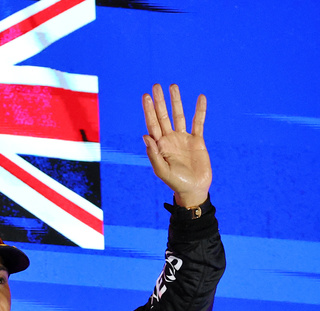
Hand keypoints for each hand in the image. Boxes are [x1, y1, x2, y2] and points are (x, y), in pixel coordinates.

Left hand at [142, 83, 210, 208]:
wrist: (194, 189)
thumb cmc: (175, 182)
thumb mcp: (162, 170)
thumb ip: (153, 154)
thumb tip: (145, 136)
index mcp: (159, 145)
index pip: (152, 123)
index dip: (149, 110)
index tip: (146, 96)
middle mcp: (170, 139)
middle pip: (164, 115)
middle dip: (160, 101)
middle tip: (156, 85)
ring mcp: (183, 138)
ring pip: (179, 115)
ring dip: (176, 101)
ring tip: (173, 86)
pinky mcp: (197, 140)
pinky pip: (198, 122)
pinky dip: (200, 110)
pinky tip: (200, 98)